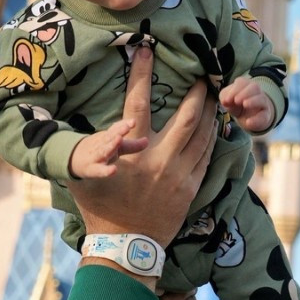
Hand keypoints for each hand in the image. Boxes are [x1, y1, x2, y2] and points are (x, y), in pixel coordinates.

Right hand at [69, 122, 147, 180]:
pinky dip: (105, 171)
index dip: (124, 125)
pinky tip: (113, 171)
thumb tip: (147, 141)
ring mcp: (96, 156)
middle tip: (127, 126)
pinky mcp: (92, 169)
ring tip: (119, 139)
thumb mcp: (117, 148)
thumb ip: (132, 146)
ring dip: (111, 145)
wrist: (74, 159)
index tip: (133, 121)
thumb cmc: (101, 152)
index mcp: (108, 138)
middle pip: (110, 137)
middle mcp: (102, 145)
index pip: (116, 129)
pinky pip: (99, 170)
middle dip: (119, 131)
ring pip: (104, 150)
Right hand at [70, 46, 214, 257]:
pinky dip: (213, 136)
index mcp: (132, 153)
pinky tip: (216, 124)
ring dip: (210, 111)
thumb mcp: (84, 177)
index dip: (141, 74)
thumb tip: (83, 124)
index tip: (147, 51)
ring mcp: (180, 175)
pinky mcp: (191, 188)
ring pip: (203, 134)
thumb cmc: (101, 210)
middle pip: (187, 116)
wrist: (126, 249)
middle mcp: (159, 160)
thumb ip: (91, 149)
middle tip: (203, 73)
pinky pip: (208, 155)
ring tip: (213, 94)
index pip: (137, 103)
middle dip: (197, 92)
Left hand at [218, 78, 274, 132]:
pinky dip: (256, 119)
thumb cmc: (236, 105)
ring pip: (261, 99)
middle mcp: (256, 92)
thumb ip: (224, 97)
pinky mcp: (265, 115)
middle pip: (254, 87)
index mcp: (245, 85)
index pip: (242, 82)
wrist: (248, 118)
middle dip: (245, 93)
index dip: (234, 90)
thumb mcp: (227, 100)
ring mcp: (262, 103)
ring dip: (253, 101)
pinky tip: (248, 122)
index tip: (227, 100)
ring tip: (245, 104)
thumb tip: (225, 101)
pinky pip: (264, 116)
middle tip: (236, 100)